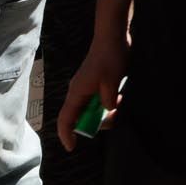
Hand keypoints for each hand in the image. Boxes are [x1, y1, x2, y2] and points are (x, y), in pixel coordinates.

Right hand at [57, 33, 129, 150]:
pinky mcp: (95, 84)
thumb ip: (108, 101)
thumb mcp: (111, 82)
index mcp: (77, 93)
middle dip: (96, 122)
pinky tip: (119, 94)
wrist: (113, 37)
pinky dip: (107, 103)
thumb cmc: (110, 58)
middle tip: (114, 115)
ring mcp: (86, 88)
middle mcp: (78, 93)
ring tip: (120, 99)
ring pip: (91, 110)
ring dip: (105, 111)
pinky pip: (98, 101)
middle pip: (81, 117)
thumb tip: (107, 111)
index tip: (72, 147)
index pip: (66, 119)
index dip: (66, 134)